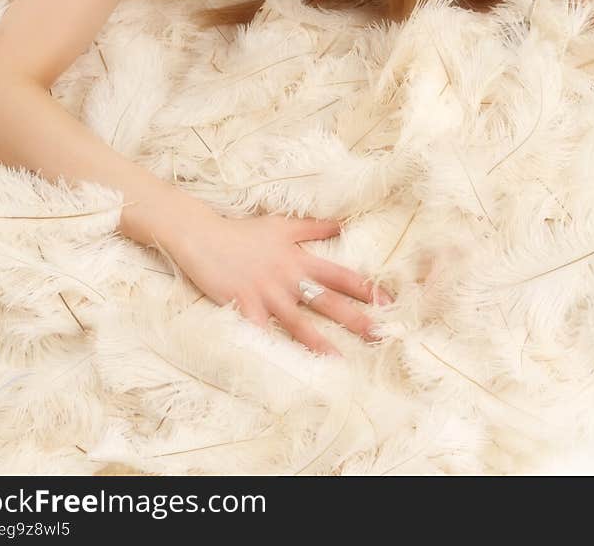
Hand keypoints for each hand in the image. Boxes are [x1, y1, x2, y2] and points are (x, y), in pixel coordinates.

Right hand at [161, 208, 392, 356]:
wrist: (204, 235)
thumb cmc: (244, 231)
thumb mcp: (282, 225)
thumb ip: (314, 227)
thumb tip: (343, 223)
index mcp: (299, 259)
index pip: (340, 275)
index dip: (366, 288)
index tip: (390, 302)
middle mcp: (288, 278)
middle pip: (327, 301)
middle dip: (356, 318)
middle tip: (382, 335)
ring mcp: (266, 294)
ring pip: (298, 322)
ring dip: (320, 342)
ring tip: (340, 360)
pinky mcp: (243, 306)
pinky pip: (259, 333)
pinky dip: (270, 350)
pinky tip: (281, 369)